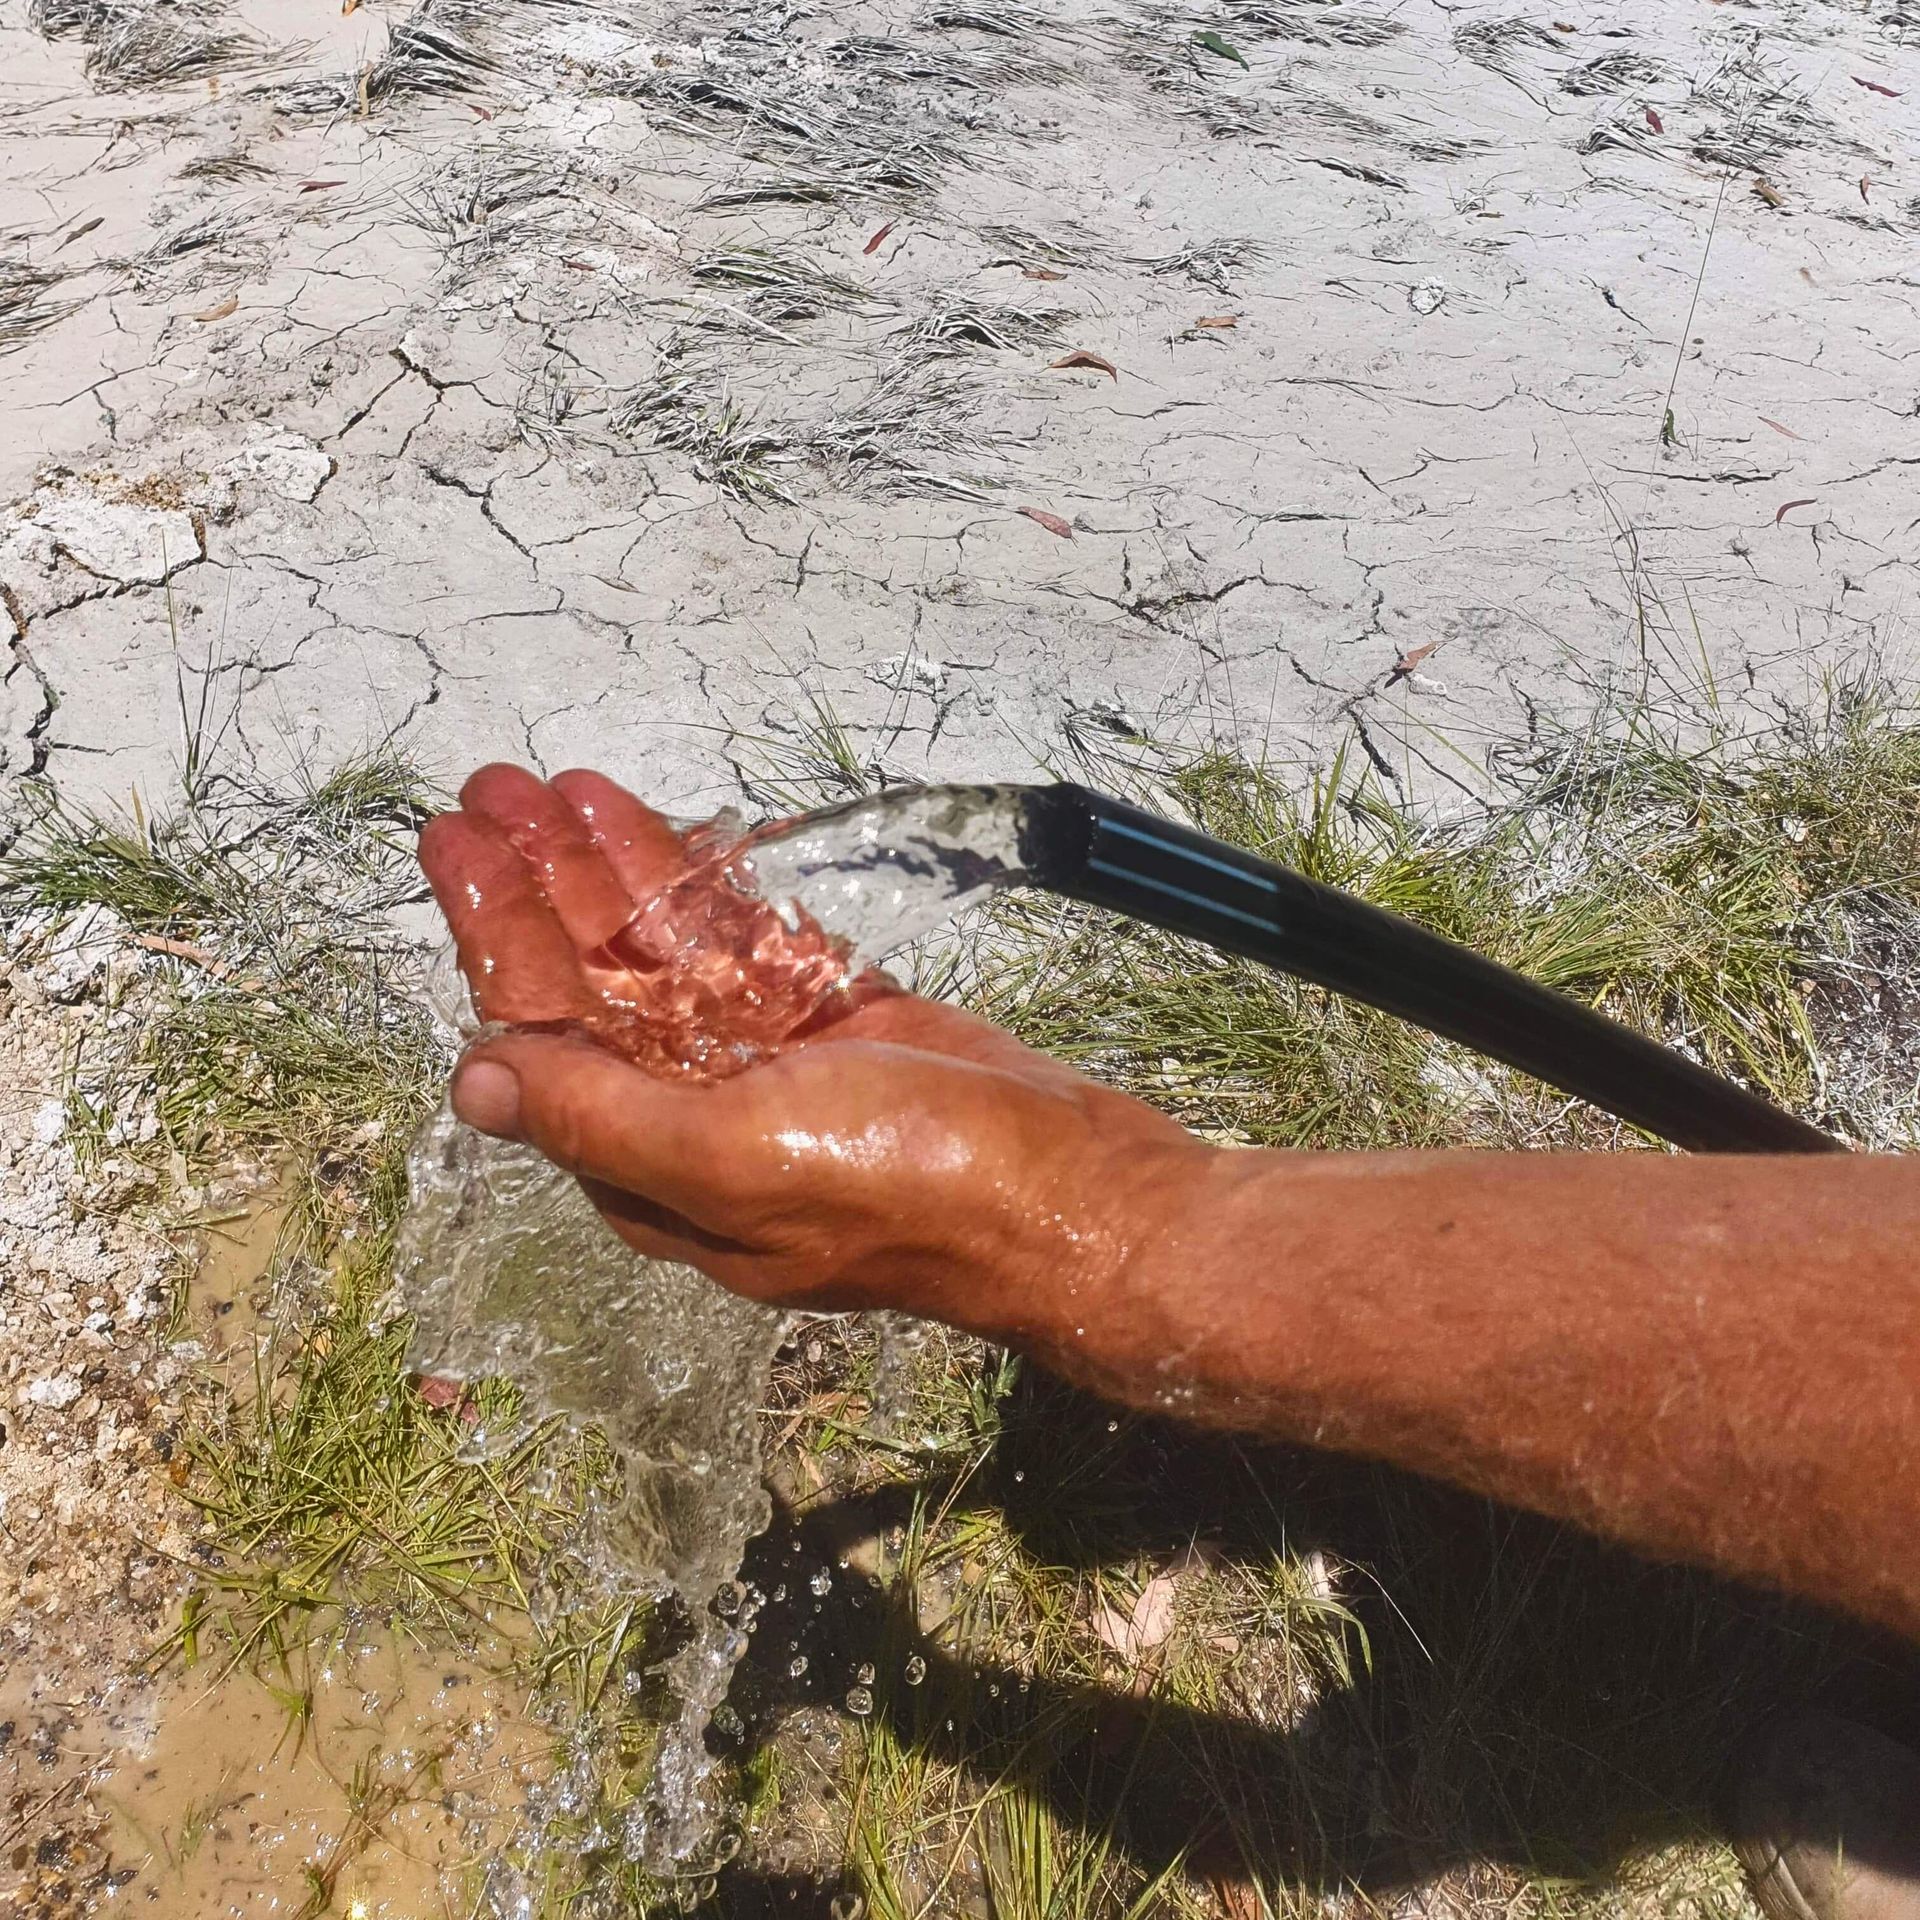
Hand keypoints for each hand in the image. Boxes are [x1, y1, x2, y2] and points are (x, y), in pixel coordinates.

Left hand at [417, 766, 1205, 1327]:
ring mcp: (771, 1066)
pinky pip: (750, 947)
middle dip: (541, 884)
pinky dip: (710, 889)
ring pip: (670, 955)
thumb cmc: (906, 1185)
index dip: (494, 935)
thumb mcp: (735, 1161)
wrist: (1073, 1187)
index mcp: (655, 1166)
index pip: (544, 1037)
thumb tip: (472, 1083)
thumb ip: (600, 1117)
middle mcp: (698, 1117)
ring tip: (560, 785)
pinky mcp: (837, 1023)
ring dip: (615, 869)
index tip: (453, 843)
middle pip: (596, 983)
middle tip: (493, 786)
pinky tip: (668, 832)